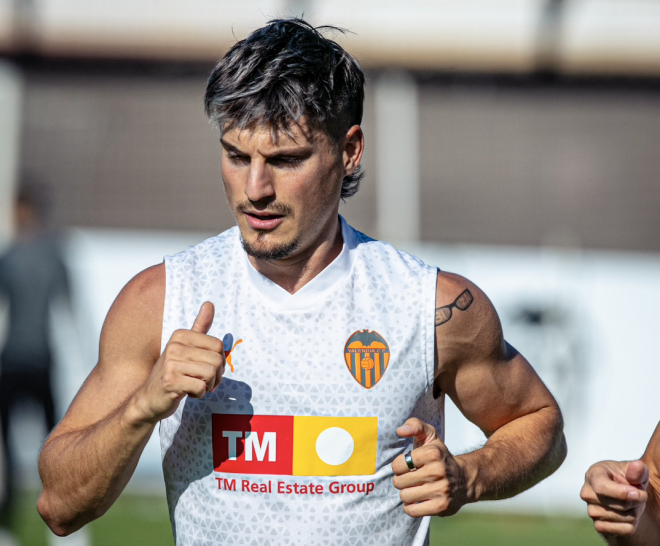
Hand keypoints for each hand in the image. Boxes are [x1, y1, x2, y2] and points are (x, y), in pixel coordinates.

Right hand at [133, 301, 224, 423]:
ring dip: (208, 385)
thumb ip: (199, 327)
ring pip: (211, 373)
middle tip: (203, 381)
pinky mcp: (171, 381)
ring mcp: (171, 363)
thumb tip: (209, 303)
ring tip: (195, 386)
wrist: (149, 398)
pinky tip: (187, 393)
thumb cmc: (172, 373)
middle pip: (217, 360)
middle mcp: (174, 346)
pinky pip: (201, 387)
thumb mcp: (185, 347)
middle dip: (216, 375)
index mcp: (180, 335)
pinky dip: (199, 394)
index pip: (218, 346)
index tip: (206, 368)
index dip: (219, 361)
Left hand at [392, 418, 467, 517]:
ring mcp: (441, 490)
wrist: (465, 479)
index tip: (407, 465)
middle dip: (401, 480)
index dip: (399, 466)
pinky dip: (410, 507)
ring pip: (405, 496)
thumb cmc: (441, 457)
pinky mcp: (442, 506)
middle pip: (399, 481)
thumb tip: (400, 430)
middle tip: (410, 478)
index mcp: (433, 453)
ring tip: (414, 488)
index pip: (398, 464)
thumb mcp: (430, 436)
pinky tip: (417, 499)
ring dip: (406, 493)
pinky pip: (412, 511)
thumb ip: (415, 426)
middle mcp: (438, 471)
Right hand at [581, 459, 648, 535]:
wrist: (621, 494)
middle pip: (619, 504)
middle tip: (639, 495)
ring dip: (635, 512)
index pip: (602, 487)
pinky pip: (623, 530)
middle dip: (636, 501)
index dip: (621, 492)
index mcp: (593, 475)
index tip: (638, 494)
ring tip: (632, 504)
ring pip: (623, 518)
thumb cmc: (625, 478)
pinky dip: (632, 525)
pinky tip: (629, 516)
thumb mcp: (632, 470)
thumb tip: (637, 467)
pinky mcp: (599, 525)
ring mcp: (592, 511)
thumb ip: (636, 469)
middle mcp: (588, 493)